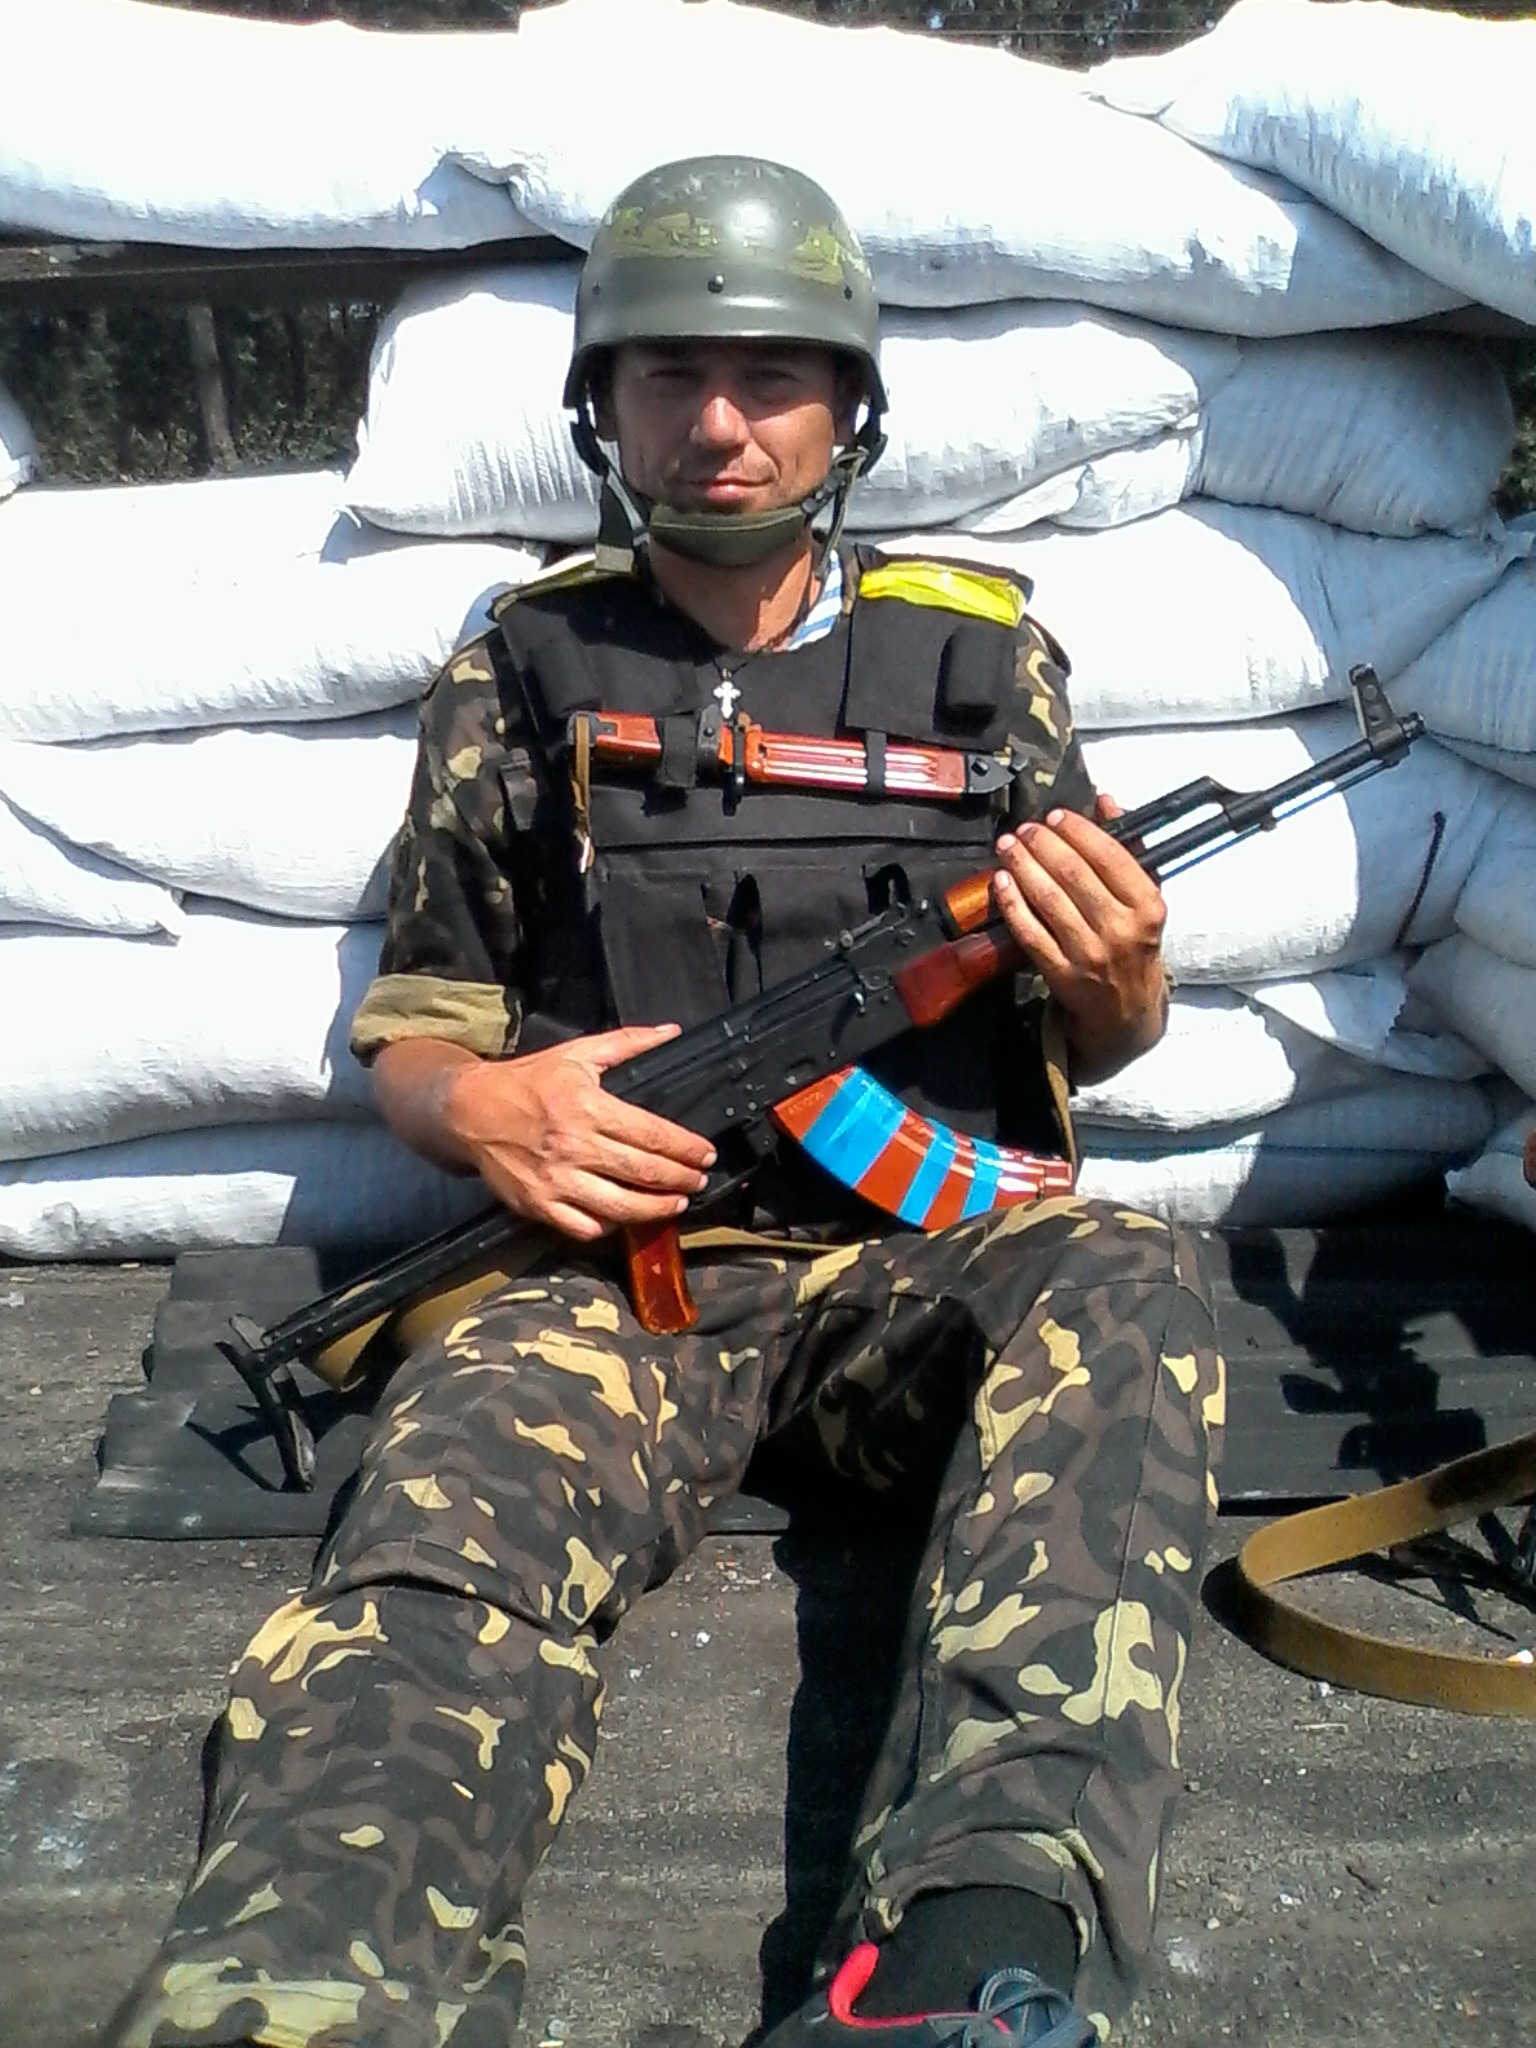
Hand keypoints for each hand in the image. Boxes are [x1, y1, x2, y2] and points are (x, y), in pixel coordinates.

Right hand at [441, 1025, 716, 1241]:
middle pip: (643, 1172)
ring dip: (656, 1209)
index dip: (686, 1148)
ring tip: (677, 1203)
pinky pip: (583, 1226)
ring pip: (619, 1206)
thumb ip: (628, 1043)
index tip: (706, 1154)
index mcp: (588, 1107)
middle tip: (700, 1180)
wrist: (469, 1111)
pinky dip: (609, 1227)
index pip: (652, 1134)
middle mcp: (575, 1146)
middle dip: (681, 1179)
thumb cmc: (528, 1080)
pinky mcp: (538, 1205)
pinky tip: (625, 1218)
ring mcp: (556, 1180)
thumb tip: (671, 1032)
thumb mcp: (578, 1053)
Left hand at [992, 794, 1168, 1082]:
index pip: (1109, 856)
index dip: (1077, 830)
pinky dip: (1012, 903)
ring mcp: (1089, 954)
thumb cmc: (1133, 947)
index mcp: (1147, 906)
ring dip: (1022, 866)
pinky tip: (1000, 882)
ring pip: (1048, 899)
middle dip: (1042, 844)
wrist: (1127, 1013)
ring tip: (1008, 846)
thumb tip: (1105, 800)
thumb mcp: (1143, 900)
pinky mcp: (1062, 974)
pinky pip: (1030, 932)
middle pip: (1073, 874)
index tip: (1055, 816)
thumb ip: (1125, 848)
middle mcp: (1121, 929)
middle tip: (1023, 829)